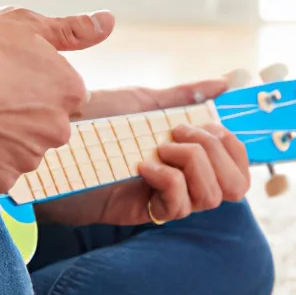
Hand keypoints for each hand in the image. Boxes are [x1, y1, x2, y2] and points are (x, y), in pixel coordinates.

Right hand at [0, 7, 111, 193]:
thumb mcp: (20, 24)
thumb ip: (72, 30)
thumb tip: (108, 21)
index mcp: (71, 90)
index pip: (67, 95)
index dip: (36, 85)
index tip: (7, 76)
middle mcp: (58, 129)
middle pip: (48, 126)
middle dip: (25, 115)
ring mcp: (29, 158)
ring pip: (23, 151)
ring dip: (4, 139)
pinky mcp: (1, 181)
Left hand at [36, 79, 251, 226]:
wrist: (55, 141)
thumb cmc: (96, 122)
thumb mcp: (145, 101)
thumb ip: (186, 96)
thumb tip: (226, 82)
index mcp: (190, 157)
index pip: (240, 167)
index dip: (236, 147)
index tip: (209, 123)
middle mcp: (184, 180)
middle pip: (236, 186)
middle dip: (216, 153)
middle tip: (180, 135)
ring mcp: (165, 198)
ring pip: (211, 197)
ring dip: (193, 164)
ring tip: (158, 149)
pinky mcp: (143, 213)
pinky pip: (178, 206)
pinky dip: (167, 180)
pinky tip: (142, 166)